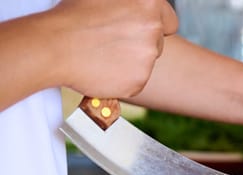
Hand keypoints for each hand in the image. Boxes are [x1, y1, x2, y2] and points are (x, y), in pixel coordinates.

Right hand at [52, 0, 177, 97]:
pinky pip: (136, 81)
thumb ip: (131, 2)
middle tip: (113, 41)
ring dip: (131, 60)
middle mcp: (153, 29)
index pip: (170, 22)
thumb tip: (135, 6)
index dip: (158, 27)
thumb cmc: (73, 15)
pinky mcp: (138, 80)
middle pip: (159, 43)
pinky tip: (103, 67)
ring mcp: (148, 57)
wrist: (53, 46)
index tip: (143, 31)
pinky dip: (123, 78)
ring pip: (147, 62)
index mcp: (149, 4)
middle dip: (141, 44)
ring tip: (103, 53)